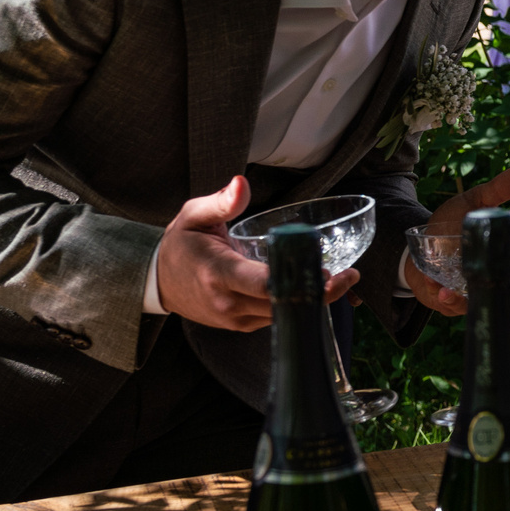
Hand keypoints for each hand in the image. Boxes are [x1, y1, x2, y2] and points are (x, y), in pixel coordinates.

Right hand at [157, 175, 356, 330]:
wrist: (158, 281)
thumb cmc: (180, 245)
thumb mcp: (193, 216)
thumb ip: (221, 202)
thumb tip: (241, 184)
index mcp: (218, 273)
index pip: (262, 284)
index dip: (296, 281)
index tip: (326, 271)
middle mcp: (228, 302)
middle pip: (282, 305)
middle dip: (319, 292)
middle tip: (351, 275)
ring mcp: (235, 319)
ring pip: (283, 316)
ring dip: (313, 300)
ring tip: (344, 279)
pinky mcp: (242, 326)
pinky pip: (276, 318)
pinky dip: (297, 306)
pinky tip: (317, 288)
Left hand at [403, 164, 509, 315]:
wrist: (421, 236)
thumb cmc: (453, 220)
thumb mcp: (473, 202)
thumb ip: (497, 190)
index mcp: (497, 257)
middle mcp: (484, 278)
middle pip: (497, 292)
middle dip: (495, 292)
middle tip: (489, 285)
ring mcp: (466, 291)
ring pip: (471, 302)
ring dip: (461, 299)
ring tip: (450, 291)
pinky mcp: (445, 299)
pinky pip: (447, 304)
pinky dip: (443, 298)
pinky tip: (437, 289)